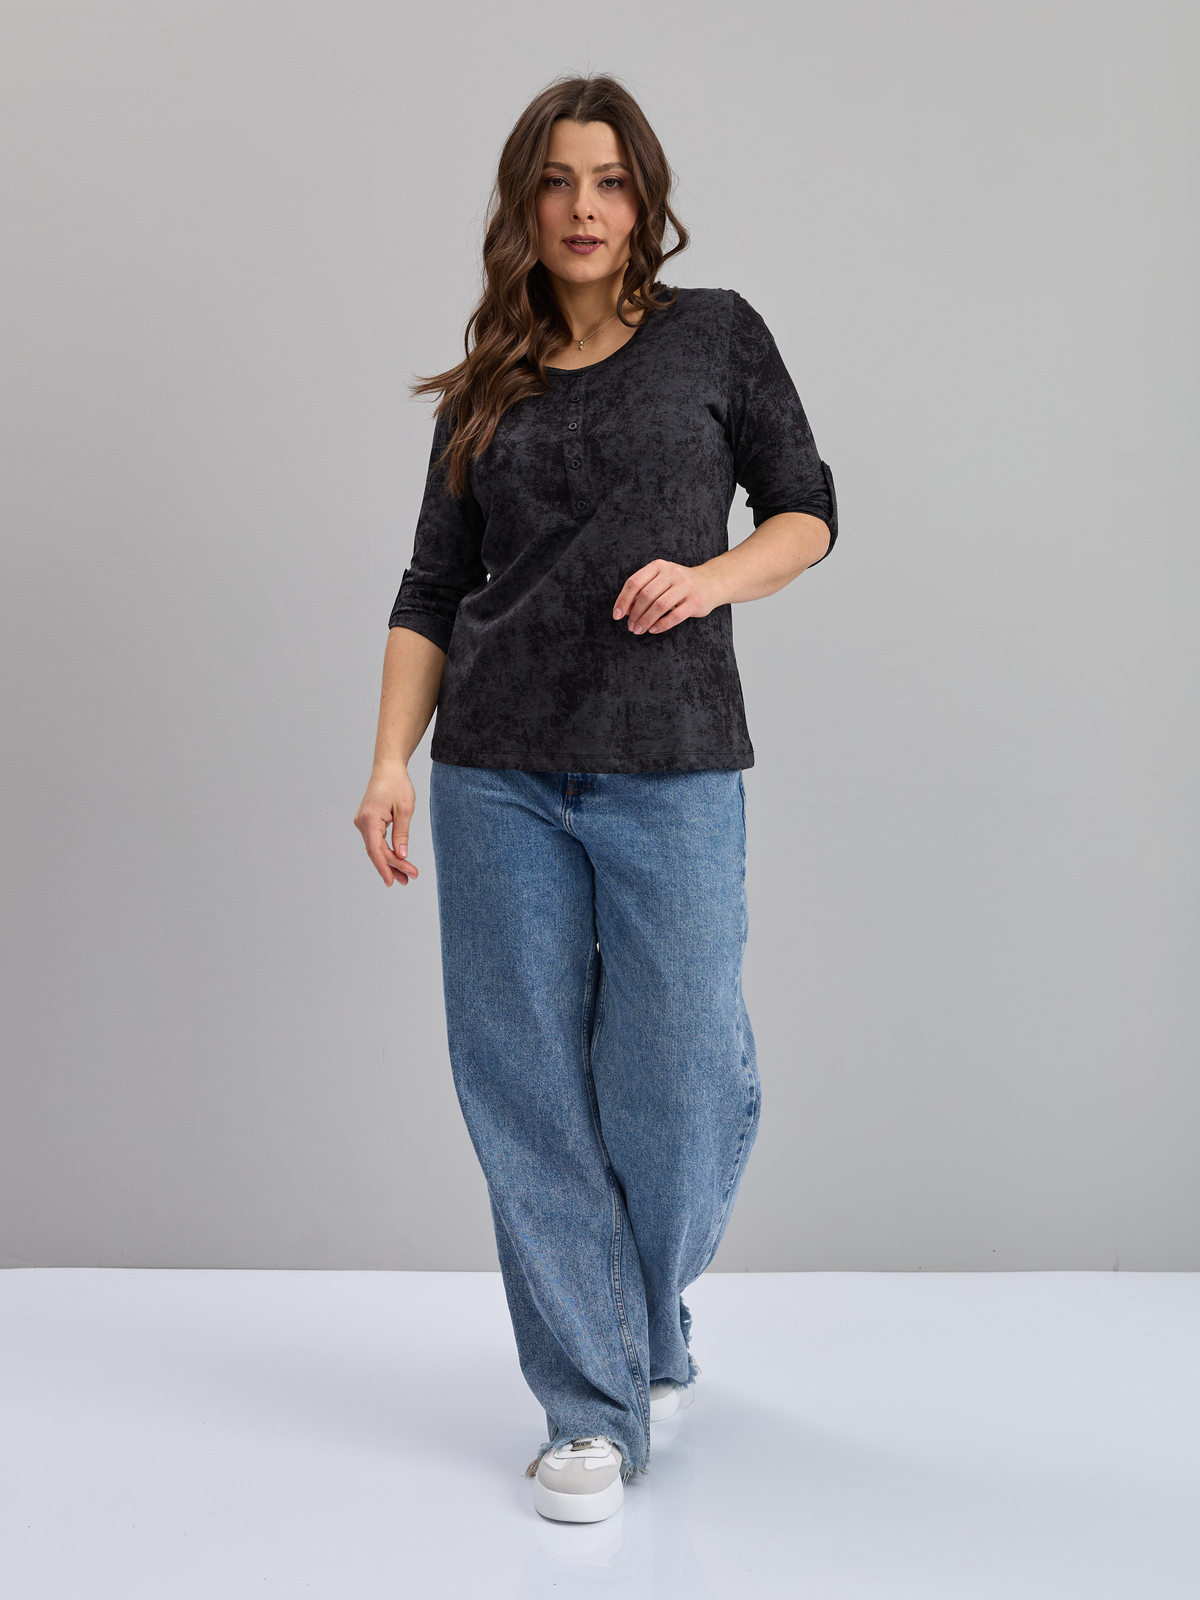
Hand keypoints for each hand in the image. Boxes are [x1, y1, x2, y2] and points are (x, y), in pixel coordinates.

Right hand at [354, 764, 418, 886]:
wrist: (387, 769)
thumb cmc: (397, 784)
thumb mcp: (405, 809)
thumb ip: (402, 833)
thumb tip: (401, 855)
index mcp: (370, 818)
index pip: (375, 849)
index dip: (384, 867)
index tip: (392, 881)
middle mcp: (362, 822)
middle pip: (376, 851)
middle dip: (393, 867)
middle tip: (409, 879)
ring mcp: (363, 823)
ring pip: (375, 848)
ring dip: (390, 862)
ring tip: (405, 876)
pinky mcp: (367, 823)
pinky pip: (375, 842)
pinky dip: (386, 852)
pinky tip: (397, 862)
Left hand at [612, 559, 725, 634]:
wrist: (711, 582)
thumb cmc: (680, 584)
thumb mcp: (661, 581)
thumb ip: (644, 591)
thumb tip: (626, 610)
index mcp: (659, 566)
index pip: (634, 582)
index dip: (623, 600)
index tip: (617, 615)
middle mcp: (672, 573)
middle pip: (646, 595)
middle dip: (635, 614)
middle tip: (631, 626)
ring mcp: (685, 586)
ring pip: (659, 606)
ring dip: (646, 621)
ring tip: (639, 630)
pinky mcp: (695, 601)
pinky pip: (675, 616)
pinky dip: (661, 625)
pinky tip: (654, 629)